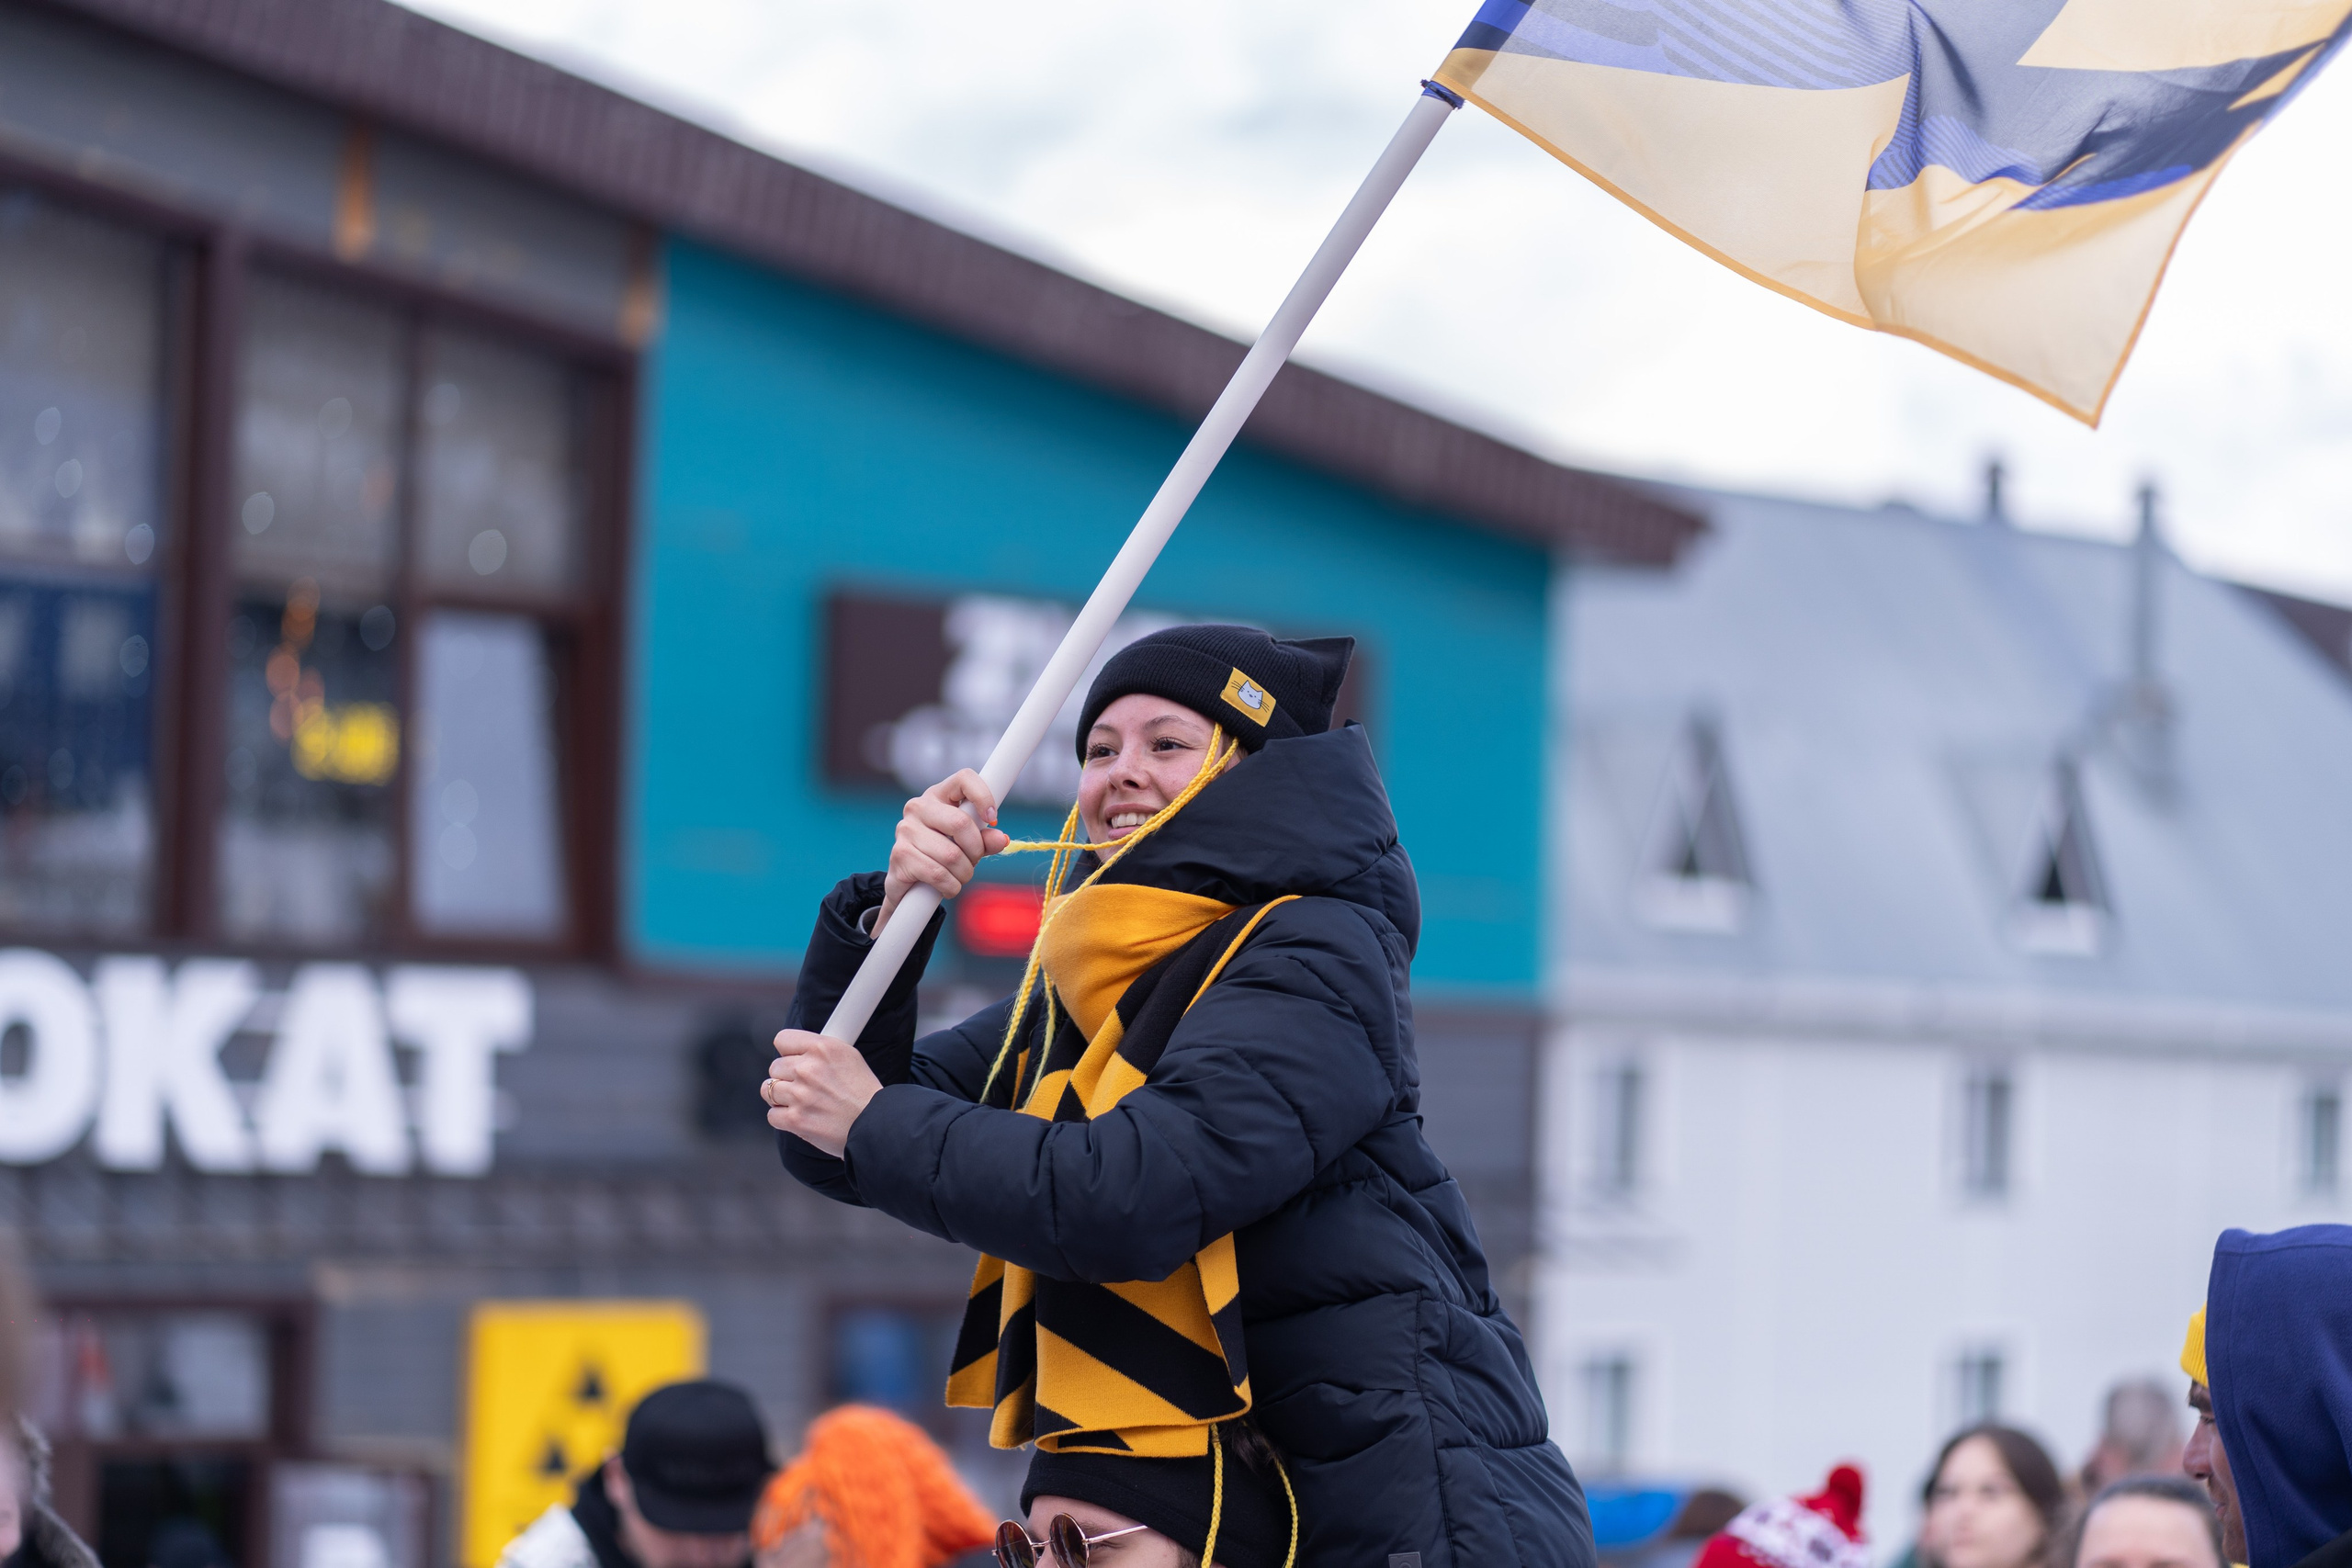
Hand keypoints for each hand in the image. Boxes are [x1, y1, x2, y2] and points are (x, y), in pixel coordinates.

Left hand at [764, 1029, 883, 1157]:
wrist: (876, 1125)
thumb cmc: (864, 1093)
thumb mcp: (849, 1057)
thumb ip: (821, 1050)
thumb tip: (799, 1049)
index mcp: (823, 1048)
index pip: (782, 1040)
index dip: (788, 1052)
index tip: (794, 1060)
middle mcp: (809, 1069)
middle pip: (775, 1067)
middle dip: (786, 1077)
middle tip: (804, 1086)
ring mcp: (800, 1095)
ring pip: (768, 1090)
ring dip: (781, 1097)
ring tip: (800, 1102)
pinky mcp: (796, 1120)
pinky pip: (772, 1115)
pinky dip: (783, 1118)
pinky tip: (800, 1117)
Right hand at [877, 769, 1008, 936]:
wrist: (908, 884)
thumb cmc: (941, 856)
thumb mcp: (967, 845)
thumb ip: (985, 840)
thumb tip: (1002, 839)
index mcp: (938, 795)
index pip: (964, 778)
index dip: (983, 796)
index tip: (992, 818)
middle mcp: (918, 807)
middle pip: (961, 823)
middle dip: (976, 849)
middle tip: (973, 860)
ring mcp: (905, 830)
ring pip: (952, 855)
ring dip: (964, 873)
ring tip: (959, 875)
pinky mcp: (900, 855)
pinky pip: (938, 874)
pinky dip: (951, 886)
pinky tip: (947, 886)